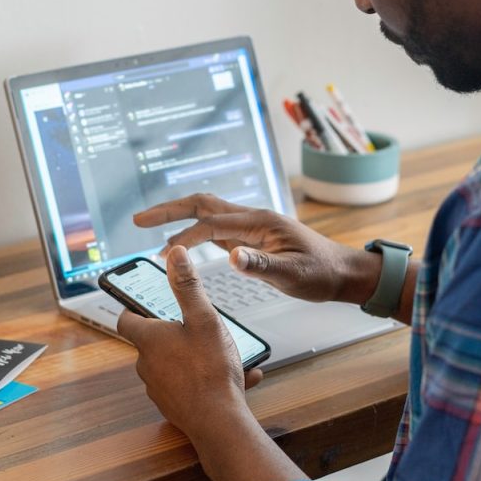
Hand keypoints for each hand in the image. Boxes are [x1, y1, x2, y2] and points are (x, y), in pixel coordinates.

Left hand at [117, 246, 262, 436]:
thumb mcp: (204, 318)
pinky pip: (189, 384)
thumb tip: (175, 254)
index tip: (143, 302)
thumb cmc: (210, 369)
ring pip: (173, 364)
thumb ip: (188, 286)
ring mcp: (159, 388)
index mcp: (150, 340)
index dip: (133, 308)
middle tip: (199, 325)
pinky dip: (206, 378)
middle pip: (153, 342)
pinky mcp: (174, 406)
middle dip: (174, 332)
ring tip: (227, 354)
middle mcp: (147, 365)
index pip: (126, 319)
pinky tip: (237, 377)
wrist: (219, 422)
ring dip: (195, 356)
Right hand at [134, 193, 380, 303]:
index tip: (158, 246)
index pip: (211, 223)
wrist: (342, 272)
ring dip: (179, 218)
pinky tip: (183, 242)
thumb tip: (232, 258)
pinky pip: (217, 229)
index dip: (182, 233)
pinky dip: (194, 231)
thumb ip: (263, 266)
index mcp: (260, 222)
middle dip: (169, 210)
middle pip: (203, 205)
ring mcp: (251, 227)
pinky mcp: (252, 239)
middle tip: (138, 219)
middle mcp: (253, 219)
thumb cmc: (322, 273)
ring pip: (208, 214)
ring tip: (150, 227)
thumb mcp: (294, 275)